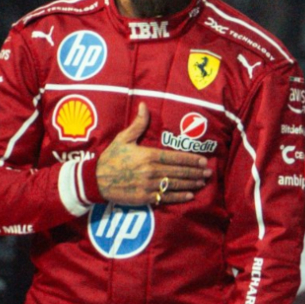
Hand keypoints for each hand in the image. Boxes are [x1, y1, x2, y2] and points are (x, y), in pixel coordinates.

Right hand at [95, 104, 212, 205]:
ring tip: (203, 182)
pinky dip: (179, 197)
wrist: (96, 181)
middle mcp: (151, 171)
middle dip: (195, 172)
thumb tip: (144, 106)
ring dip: (191, 184)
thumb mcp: (123, 138)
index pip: (175, 157)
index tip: (203, 160)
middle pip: (178, 171)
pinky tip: (190, 195)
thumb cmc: (111, 158)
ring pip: (175, 184)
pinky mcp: (145, 198)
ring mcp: (149, 185)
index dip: (191, 159)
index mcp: (148, 155)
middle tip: (209, 172)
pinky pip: (166, 198)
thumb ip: (138, 124)